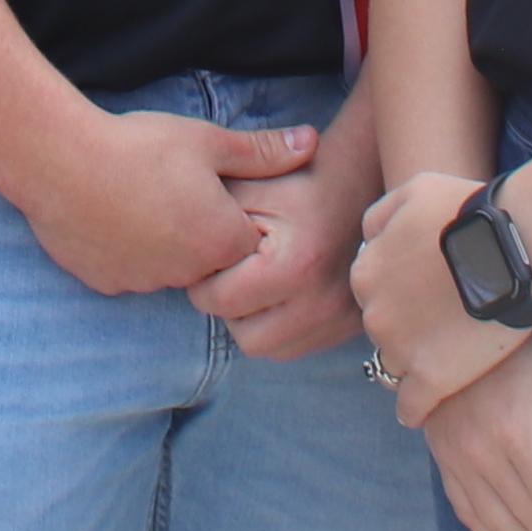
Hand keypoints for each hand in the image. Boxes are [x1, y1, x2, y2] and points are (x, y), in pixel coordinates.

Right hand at [12, 108, 310, 300]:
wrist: (59, 161)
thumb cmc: (139, 147)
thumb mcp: (207, 141)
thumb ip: (262, 152)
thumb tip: (311, 143)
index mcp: (219, 242)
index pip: (251, 246)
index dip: (238, 214)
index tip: (218, 189)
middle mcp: (186, 274)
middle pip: (210, 262)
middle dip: (203, 233)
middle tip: (178, 190)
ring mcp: (143, 283)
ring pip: (169, 269)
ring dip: (165, 244)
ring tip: (143, 197)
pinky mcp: (107, 283)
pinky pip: (130, 273)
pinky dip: (128, 251)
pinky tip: (114, 214)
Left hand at [190, 131, 366, 359]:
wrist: (360, 181)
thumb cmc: (297, 181)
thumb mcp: (249, 188)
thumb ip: (208, 220)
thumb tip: (171, 255)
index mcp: (294, 266)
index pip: (221, 302)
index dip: (205, 280)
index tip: (212, 259)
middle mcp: (321, 303)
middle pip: (247, 338)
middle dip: (231, 309)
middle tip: (235, 275)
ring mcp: (340, 320)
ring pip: (272, 350)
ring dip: (256, 323)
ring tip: (259, 284)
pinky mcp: (350, 327)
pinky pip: (298, 348)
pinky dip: (282, 329)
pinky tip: (282, 295)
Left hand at [349, 172, 521, 422]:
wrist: (512, 247)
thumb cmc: (467, 212)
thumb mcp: (413, 190)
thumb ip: (381, 214)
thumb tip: (368, 239)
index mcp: (365, 272)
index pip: (372, 290)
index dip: (399, 290)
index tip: (422, 292)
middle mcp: (374, 314)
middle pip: (384, 327)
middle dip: (406, 324)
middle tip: (439, 320)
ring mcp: (401, 350)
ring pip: (396, 366)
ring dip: (414, 361)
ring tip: (444, 355)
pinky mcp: (431, 381)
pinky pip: (410, 407)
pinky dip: (416, 407)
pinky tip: (429, 403)